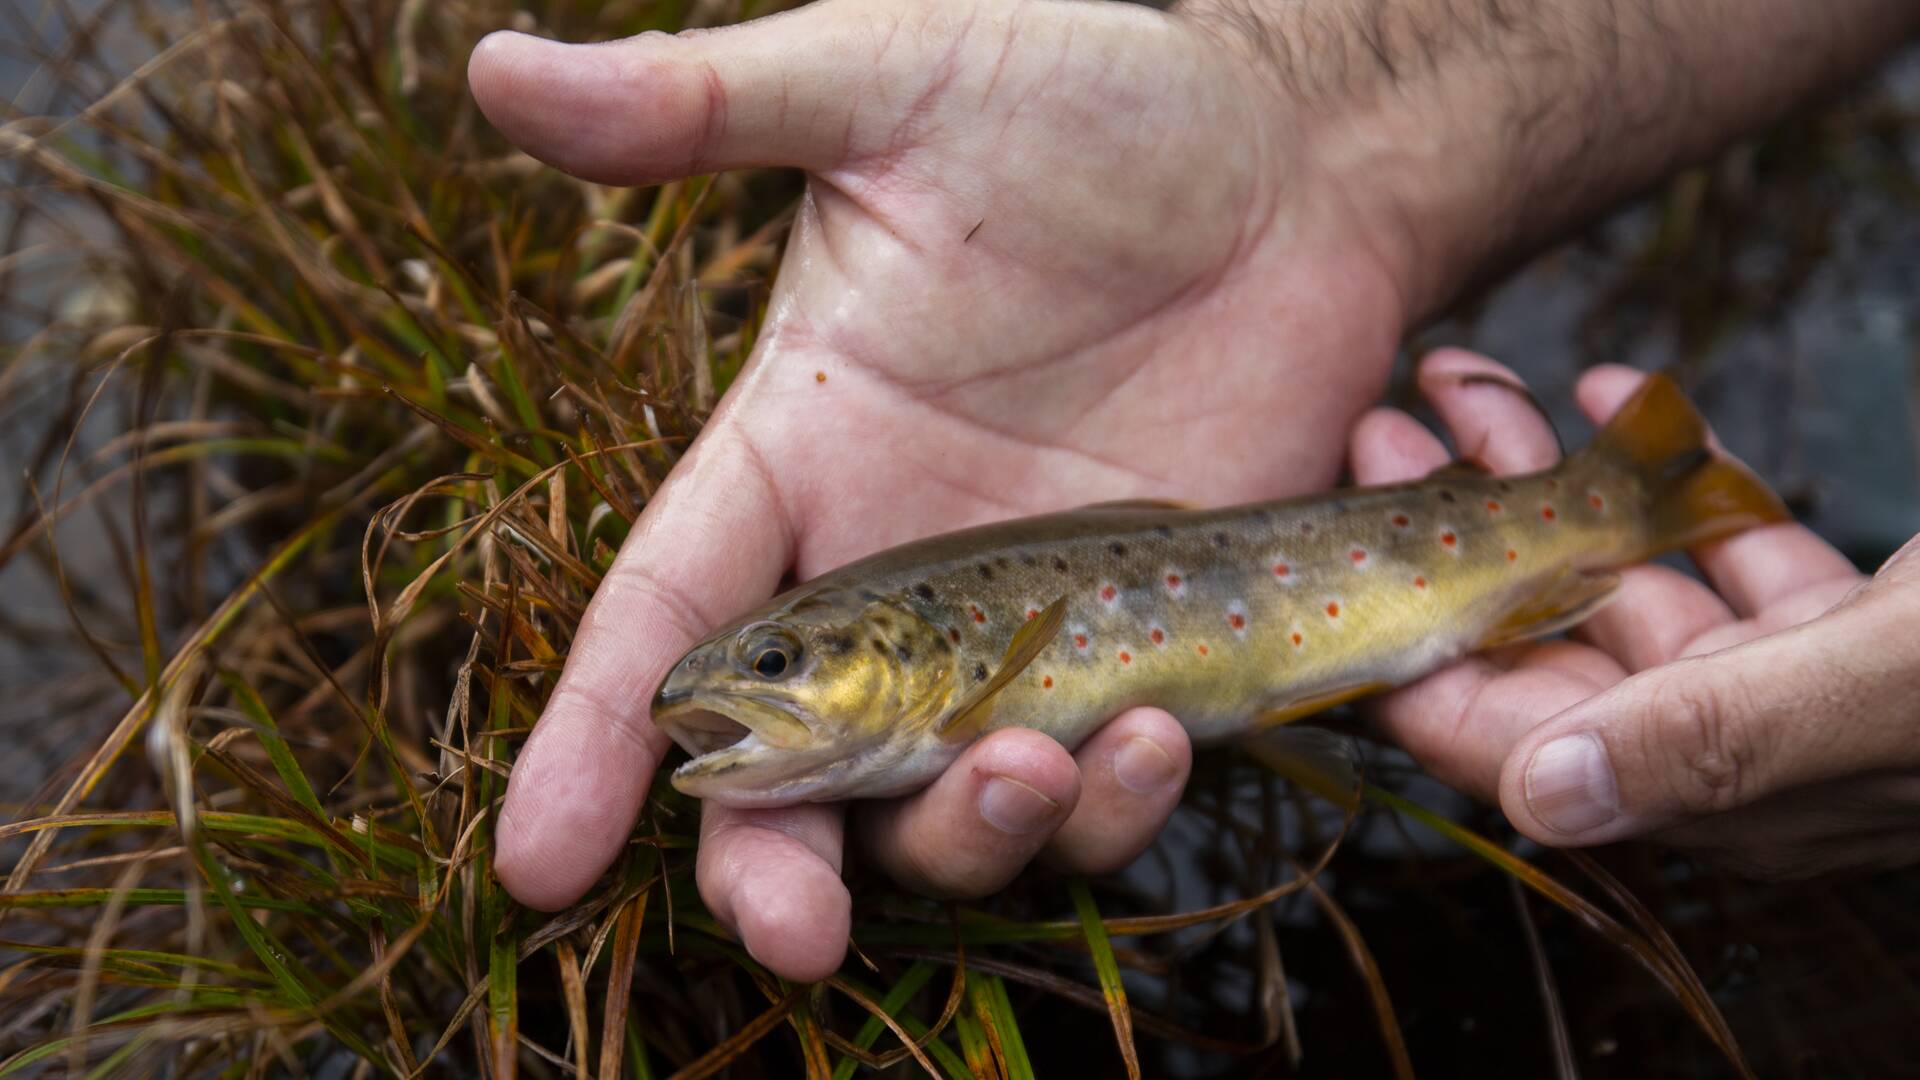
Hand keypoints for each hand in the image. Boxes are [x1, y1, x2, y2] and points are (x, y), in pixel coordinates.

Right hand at [469, 0, 1410, 977]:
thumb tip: (499, 68)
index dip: (591, 738)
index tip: (539, 859)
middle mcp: (890, 570)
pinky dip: (1113, 800)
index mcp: (799, 450)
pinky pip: (1105, 776)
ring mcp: (1021, 627)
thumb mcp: (888, 82)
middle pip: (791, 774)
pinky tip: (1153, 737)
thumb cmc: (1085, 97)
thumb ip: (706, 107)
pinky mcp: (1147, 647)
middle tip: (793, 934)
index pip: (665, 612)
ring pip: (951, 806)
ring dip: (972, 834)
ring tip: (1034, 766)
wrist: (1291, 154)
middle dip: (774, 870)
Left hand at [1350, 349, 1919, 877]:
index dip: (1411, 647)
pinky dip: (1672, 474)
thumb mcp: (1886, 689)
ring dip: (1550, 484)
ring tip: (1473, 391)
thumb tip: (1543, 796)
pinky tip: (1618, 396)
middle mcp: (1733, 748)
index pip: (1511, 737)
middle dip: (1460, 533)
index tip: (1339, 554)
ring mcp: (1791, 686)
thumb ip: (1715, 738)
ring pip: (1629, 579)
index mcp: (1721, 791)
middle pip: (1547, 638)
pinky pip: (1730, 549)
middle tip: (1385, 435)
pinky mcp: (1854, 627)